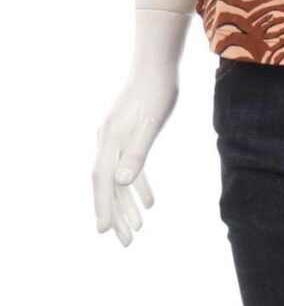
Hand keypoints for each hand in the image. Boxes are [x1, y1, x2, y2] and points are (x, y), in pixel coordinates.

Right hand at [93, 63, 174, 245]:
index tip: (103, 232)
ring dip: (127, 205)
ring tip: (137, 229)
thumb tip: (121, 182)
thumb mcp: (151, 121)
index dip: (103, 206)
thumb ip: (136, 151)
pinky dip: (139, 186)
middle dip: (115, 215)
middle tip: (125, 242)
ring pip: (119, 180)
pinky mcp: (127, 136)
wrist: (157, 63)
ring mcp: (116, 139)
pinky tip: (150, 203)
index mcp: (110, 139)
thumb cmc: (157, 90)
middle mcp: (107, 141)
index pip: (103, 181)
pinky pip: (130, 168)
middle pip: (108, 185)